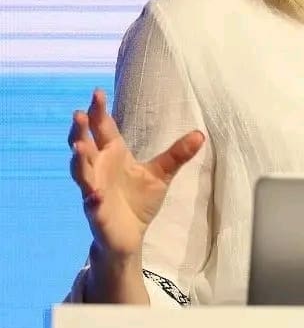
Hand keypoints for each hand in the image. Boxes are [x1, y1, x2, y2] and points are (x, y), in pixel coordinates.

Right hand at [68, 88, 204, 259]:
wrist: (130, 235)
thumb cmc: (139, 200)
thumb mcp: (161, 174)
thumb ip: (177, 154)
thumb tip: (201, 134)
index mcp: (114, 154)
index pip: (104, 128)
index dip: (99, 112)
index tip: (97, 92)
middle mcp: (99, 168)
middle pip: (85, 145)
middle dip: (81, 130)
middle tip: (79, 113)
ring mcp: (94, 190)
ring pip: (82, 172)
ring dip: (79, 160)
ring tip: (79, 146)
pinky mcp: (96, 212)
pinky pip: (92, 204)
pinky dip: (92, 198)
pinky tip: (94, 194)